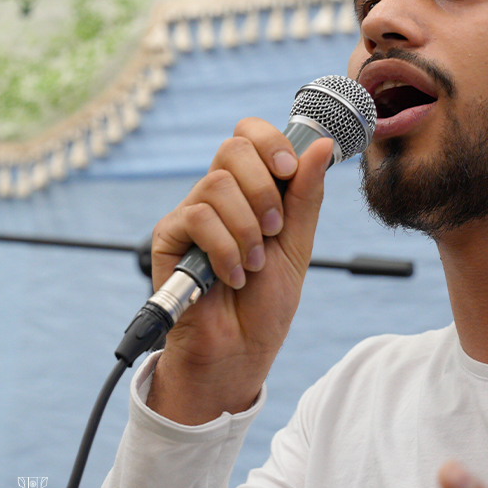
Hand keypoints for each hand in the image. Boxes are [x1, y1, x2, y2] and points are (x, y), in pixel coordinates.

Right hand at [146, 119, 336, 423]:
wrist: (239, 351)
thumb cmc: (265, 304)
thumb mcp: (297, 245)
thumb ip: (306, 196)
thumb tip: (319, 145)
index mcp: (249, 190)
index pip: (248, 135)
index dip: (269, 140)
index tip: (289, 170)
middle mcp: (217, 195)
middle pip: (232, 148)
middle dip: (264, 188)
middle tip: (274, 230)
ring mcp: (191, 215)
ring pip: (216, 184)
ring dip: (247, 228)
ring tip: (253, 264)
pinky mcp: (169, 238)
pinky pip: (197, 218)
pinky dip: (225, 249)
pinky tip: (231, 276)